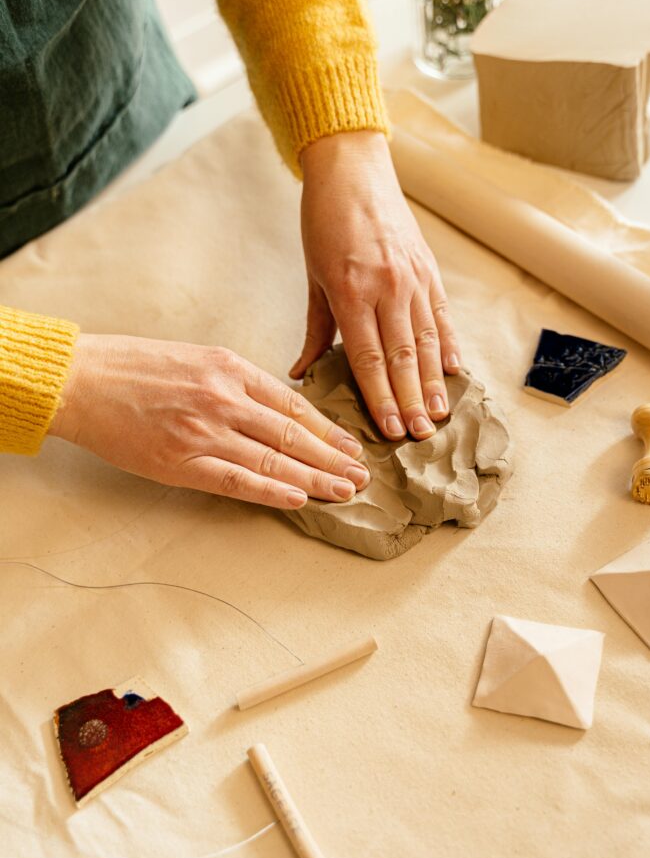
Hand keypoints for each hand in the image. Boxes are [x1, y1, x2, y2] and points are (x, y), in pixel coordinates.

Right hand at [49, 334, 369, 508]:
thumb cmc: (134, 367)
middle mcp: (224, 397)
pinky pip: (235, 480)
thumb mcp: (195, 357)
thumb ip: (236, 382)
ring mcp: (203, 430)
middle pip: (292, 435)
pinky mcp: (180, 460)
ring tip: (343, 491)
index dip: (328, 429)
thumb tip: (277, 409)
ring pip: (272, 460)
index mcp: (230, 368)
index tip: (351, 445)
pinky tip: (297, 499)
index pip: (293, 405)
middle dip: (332, 458)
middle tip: (361, 475)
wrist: (80, 379)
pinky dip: (270, 492)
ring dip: (313, 479)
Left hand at [292, 130, 460, 440]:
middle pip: (401, 358)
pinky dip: (449, 345)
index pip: (368, 359)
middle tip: (420, 436)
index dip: (380, 398)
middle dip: (411, 401)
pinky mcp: (429, 270)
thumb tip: (303, 372)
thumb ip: (317, 329)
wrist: (352, 170)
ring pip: (427, 341)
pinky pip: (442, 315)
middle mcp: (387, 288)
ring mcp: (413, 279)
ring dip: (434, 382)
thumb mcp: (312, 277)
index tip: (388, 429)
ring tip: (441, 414)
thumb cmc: (324, 223)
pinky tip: (454, 371)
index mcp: (351, 293)